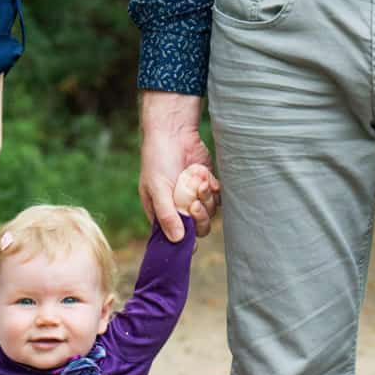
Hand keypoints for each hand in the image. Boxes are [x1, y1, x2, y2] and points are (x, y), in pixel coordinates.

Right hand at [140, 93, 217, 243]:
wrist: (173, 133)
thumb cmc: (158, 160)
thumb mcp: (157, 188)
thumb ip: (166, 214)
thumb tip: (178, 240)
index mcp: (161, 213)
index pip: (174, 238)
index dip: (185, 241)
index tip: (192, 238)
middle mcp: (178, 208)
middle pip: (198, 228)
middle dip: (200, 217)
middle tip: (195, 203)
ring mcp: (193, 197)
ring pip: (210, 213)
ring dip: (206, 198)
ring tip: (199, 181)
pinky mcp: (206, 186)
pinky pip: (216, 197)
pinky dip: (213, 189)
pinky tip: (205, 176)